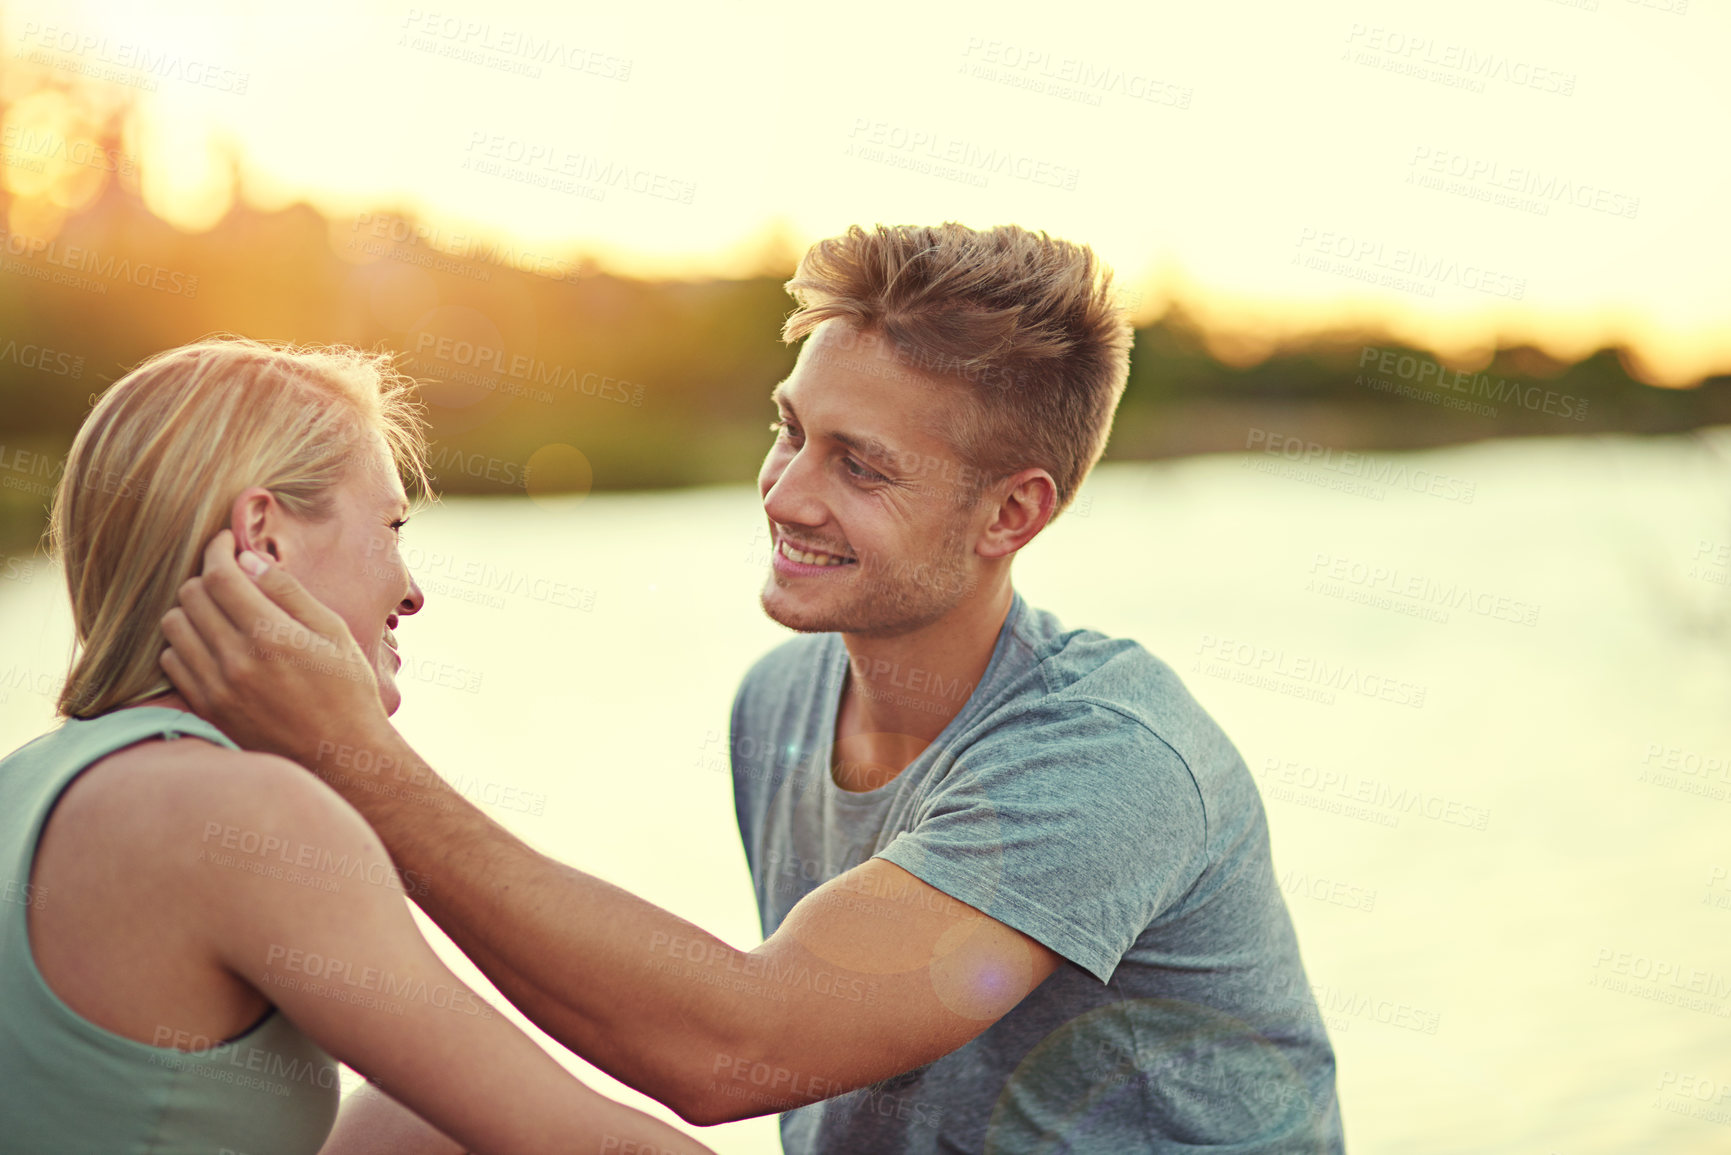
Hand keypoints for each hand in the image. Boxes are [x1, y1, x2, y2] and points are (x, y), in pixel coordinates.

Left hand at [160, 529, 389, 767]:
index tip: (227, 542)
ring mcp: (216, 687)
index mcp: (271, 635)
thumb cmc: (347, 690)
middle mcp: (235, 660)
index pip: (220, 574)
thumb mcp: (333, 632)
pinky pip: (171, 661)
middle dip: (207, 575)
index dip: (219, 549)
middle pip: (191, 595)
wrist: (340, 757)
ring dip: (191, 609)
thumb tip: (249, 559)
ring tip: (219, 611)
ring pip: (174, 625)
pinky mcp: (206, 708)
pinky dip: (184, 644)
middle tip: (229, 576)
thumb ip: (289, 592)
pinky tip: (212, 644)